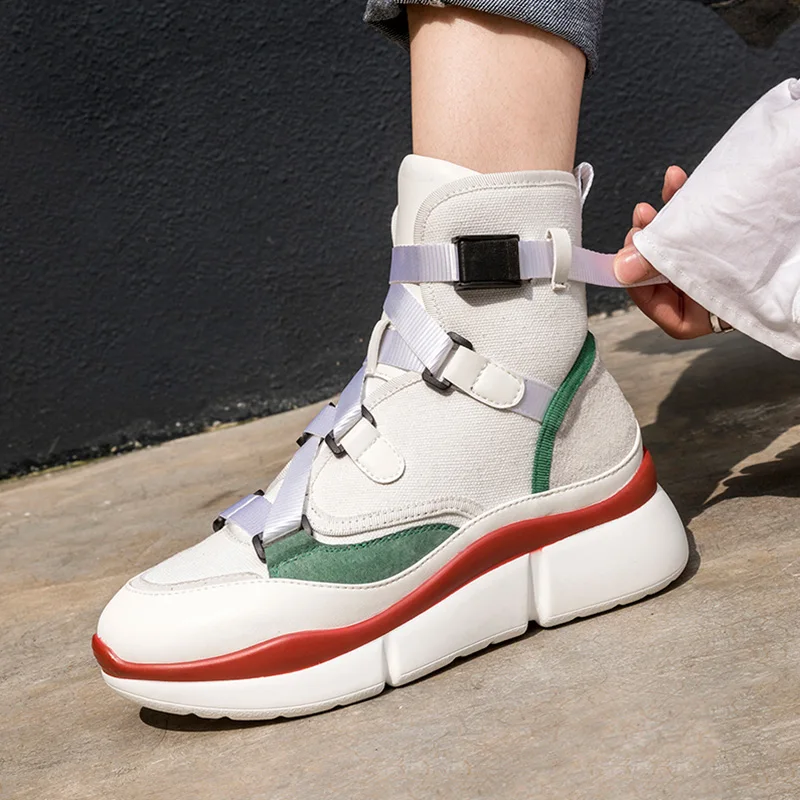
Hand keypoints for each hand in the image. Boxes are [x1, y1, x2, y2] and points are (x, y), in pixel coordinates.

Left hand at [613, 165, 721, 338]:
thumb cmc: (766, 259)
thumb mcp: (703, 264)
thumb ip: (659, 267)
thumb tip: (620, 268)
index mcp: (707, 314)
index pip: (661, 310)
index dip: (640, 285)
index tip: (630, 258)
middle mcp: (709, 293)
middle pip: (665, 273)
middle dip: (650, 242)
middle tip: (642, 219)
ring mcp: (717, 267)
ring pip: (679, 245)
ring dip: (666, 217)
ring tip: (662, 192)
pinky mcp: (724, 240)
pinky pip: (697, 226)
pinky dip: (686, 204)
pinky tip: (676, 178)